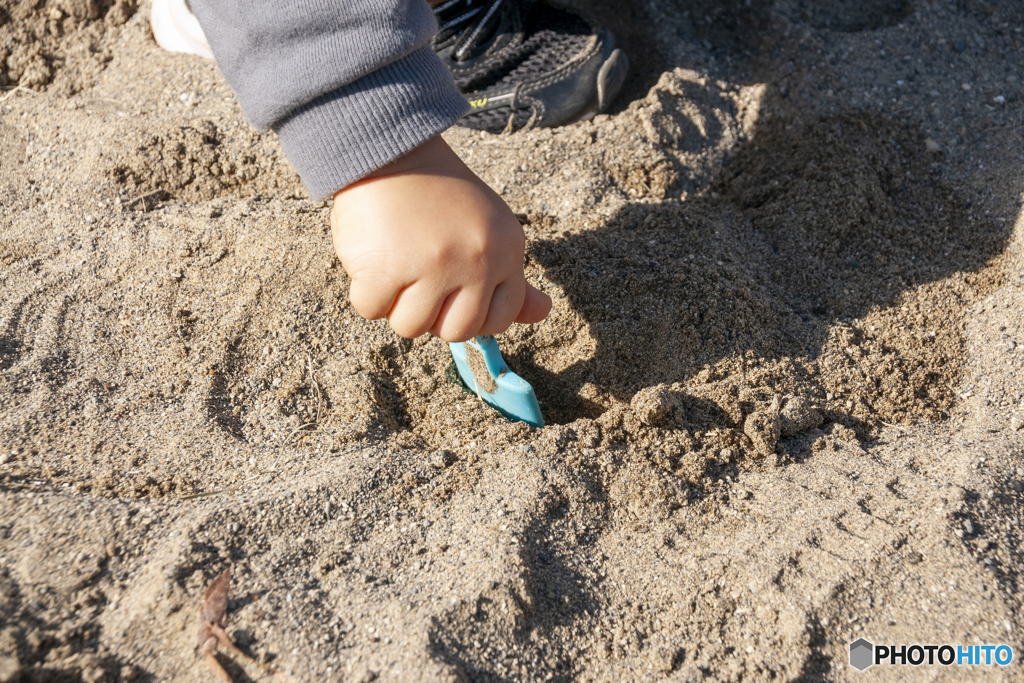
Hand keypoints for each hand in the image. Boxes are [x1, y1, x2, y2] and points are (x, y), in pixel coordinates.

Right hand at [331, 135, 550, 341]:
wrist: (391, 149)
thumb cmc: (439, 193)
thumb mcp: (490, 228)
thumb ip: (512, 278)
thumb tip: (543, 312)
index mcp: (506, 251)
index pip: (499, 318)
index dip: (471, 314)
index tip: (452, 294)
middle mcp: (477, 262)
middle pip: (455, 332)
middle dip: (433, 315)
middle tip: (419, 276)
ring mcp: (432, 268)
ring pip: (411, 327)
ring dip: (396, 304)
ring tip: (397, 261)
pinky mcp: (386, 270)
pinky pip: (371, 309)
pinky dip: (366, 291)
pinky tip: (374, 257)